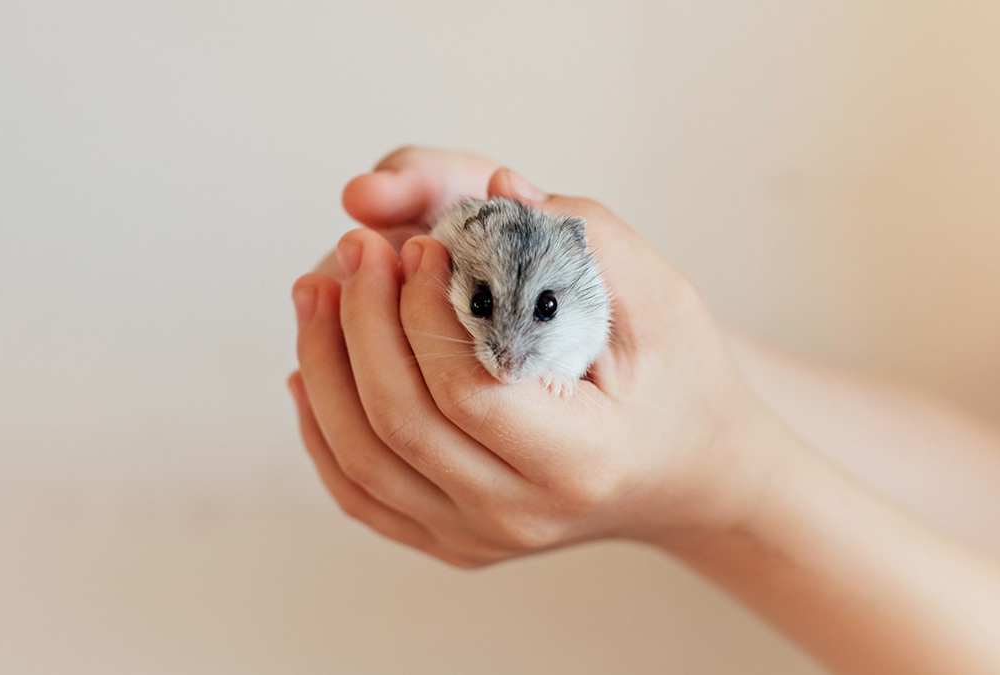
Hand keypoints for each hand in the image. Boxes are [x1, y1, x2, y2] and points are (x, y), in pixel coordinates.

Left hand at [289, 148, 778, 566]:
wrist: (691, 475)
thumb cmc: (679, 381)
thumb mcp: (663, 300)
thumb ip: (587, 239)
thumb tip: (498, 191)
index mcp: (578, 462)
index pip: (466, 389)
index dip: (423, 308)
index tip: (418, 243)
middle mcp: (520, 515)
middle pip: (398, 422)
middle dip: (360, 321)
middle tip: (355, 246)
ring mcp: (479, 538)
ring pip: (361, 460)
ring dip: (322, 366)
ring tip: (318, 288)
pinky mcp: (451, 540)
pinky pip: (360, 493)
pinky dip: (322, 429)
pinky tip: (308, 369)